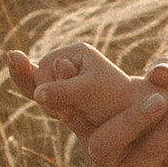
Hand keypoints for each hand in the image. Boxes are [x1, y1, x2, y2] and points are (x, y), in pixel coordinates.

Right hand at [11, 38, 144, 132]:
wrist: (130, 114)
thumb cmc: (114, 98)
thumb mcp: (89, 93)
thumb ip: (63, 91)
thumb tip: (37, 94)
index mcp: (75, 51)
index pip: (44, 68)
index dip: (50, 89)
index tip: (71, 105)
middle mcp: (67, 60)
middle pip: (39, 80)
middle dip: (51, 99)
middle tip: (73, 112)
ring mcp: (64, 77)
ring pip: (41, 92)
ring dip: (53, 107)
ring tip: (75, 114)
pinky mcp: (64, 92)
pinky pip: (46, 100)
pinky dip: (53, 109)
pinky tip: (67, 113)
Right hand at [13, 43, 167, 166]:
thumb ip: (164, 72)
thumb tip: (162, 72)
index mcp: (84, 111)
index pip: (45, 91)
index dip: (25, 77)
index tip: (13, 54)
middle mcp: (88, 136)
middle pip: (63, 116)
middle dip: (57, 92)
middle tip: (58, 66)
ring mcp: (108, 162)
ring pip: (104, 142)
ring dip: (132, 119)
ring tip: (162, 99)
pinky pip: (147, 153)